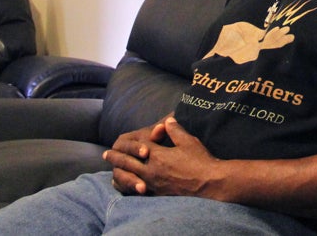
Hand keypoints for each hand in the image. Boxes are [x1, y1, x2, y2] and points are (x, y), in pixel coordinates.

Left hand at [105, 117, 222, 198]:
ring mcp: (154, 184)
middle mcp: (152, 170)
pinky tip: (128, 186)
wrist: (210, 183)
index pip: (137, 147)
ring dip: (119, 173)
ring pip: (130, 178)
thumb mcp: (188, 141)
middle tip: (106, 155)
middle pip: (128, 162)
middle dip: (116, 158)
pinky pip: (138, 192)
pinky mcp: (158, 194)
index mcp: (158, 155)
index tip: (116, 143)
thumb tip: (167, 120)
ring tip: (113, 172)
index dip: (127, 144)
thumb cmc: (201, 161)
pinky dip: (130, 188)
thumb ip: (175, 130)